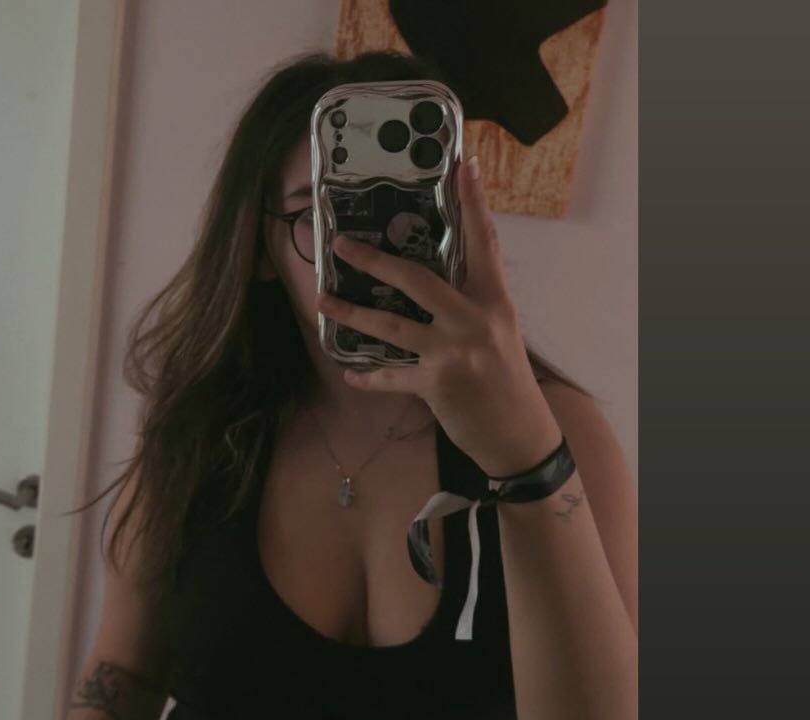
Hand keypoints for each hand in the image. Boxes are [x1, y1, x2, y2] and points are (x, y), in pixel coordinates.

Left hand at [315, 156, 563, 478]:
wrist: (518, 433)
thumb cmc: (504, 378)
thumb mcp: (498, 330)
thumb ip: (473, 300)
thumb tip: (442, 272)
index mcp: (493, 300)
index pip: (483, 241)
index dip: (473, 202)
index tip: (464, 163)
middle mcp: (475, 320)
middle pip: (419, 279)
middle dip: (375, 261)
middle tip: (343, 245)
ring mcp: (454, 353)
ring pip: (393, 326)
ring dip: (352, 314)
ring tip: (322, 302)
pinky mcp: (437, 385)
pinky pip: (392, 376)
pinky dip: (369, 376)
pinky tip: (349, 372)